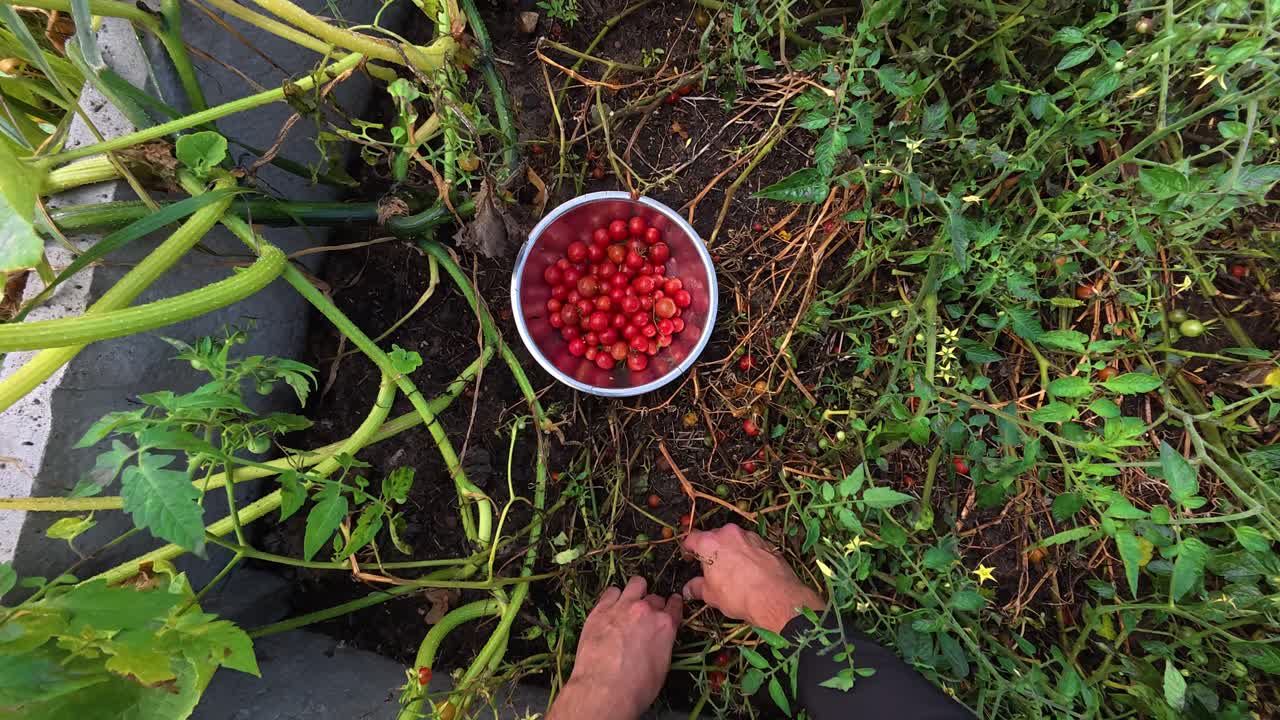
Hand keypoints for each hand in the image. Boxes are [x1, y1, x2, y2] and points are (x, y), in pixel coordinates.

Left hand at [547, 576, 681, 719]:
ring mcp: (622, 606)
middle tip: (645, 617)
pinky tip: (611, 607)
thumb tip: (659, 639)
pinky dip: (614, 597)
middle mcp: (646, 610)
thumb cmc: (636, 687)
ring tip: (630, 602)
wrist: (604, 690)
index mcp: (665, 625)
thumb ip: (663, 643)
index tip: (671, 605)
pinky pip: (611, 591)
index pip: (675, 605)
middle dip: (652, 605)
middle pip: (655, 597)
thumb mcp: (662, 667)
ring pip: (635, 584)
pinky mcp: (601, 609)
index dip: (673, 605)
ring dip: (636, 592)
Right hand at [681, 524, 824, 632]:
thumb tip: (689, 589)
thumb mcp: (711, 595)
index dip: (688, 549)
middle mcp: (729, 534)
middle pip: (714, 537)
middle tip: (711, 568)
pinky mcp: (765, 542)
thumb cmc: (739, 595)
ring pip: (734, 540)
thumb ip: (697, 588)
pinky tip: (750, 571)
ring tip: (733, 571)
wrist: (775, 597)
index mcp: (710, 543)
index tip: (689, 558)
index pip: (692, 538)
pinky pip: (750, 545)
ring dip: (731, 551)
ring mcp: (749, 536)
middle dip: (711, 550)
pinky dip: (747, 554)